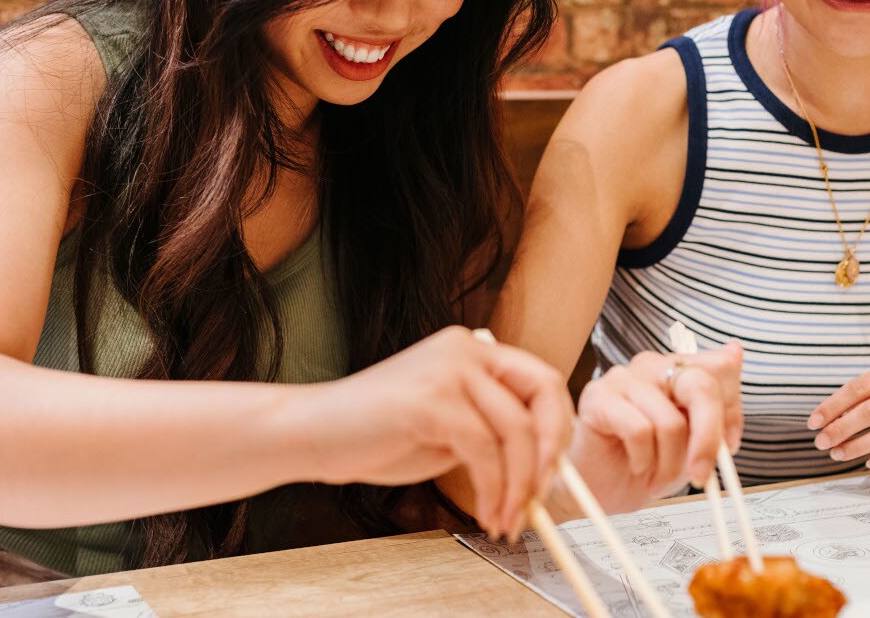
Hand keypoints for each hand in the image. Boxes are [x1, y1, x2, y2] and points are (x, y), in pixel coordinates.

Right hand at [301, 326, 572, 537]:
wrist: (312, 434)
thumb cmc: (374, 434)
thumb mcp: (448, 427)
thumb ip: (490, 431)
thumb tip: (541, 467)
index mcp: (472, 350)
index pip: (542, 379)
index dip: (557, 428)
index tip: (553, 472)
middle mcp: (465, 349)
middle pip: (543, 394)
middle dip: (550, 453)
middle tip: (542, 499)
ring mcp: (449, 369)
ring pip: (516, 431)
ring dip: (519, 487)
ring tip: (508, 519)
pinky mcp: (432, 399)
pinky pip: (484, 451)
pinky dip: (493, 489)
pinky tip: (486, 512)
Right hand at [565, 342, 743, 511]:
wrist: (602, 491)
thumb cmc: (647, 463)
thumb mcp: (693, 443)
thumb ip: (714, 403)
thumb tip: (735, 350)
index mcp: (677, 369)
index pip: (720, 368)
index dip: (730, 410)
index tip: (728, 447)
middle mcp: (651, 365)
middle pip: (700, 385)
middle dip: (708, 437)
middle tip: (701, 475)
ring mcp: (622, 378)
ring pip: (670, 421)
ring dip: (669, 464)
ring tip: (657, 478)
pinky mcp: (597, 396)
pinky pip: (639, 430)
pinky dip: (644, 460)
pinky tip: (636, 466)